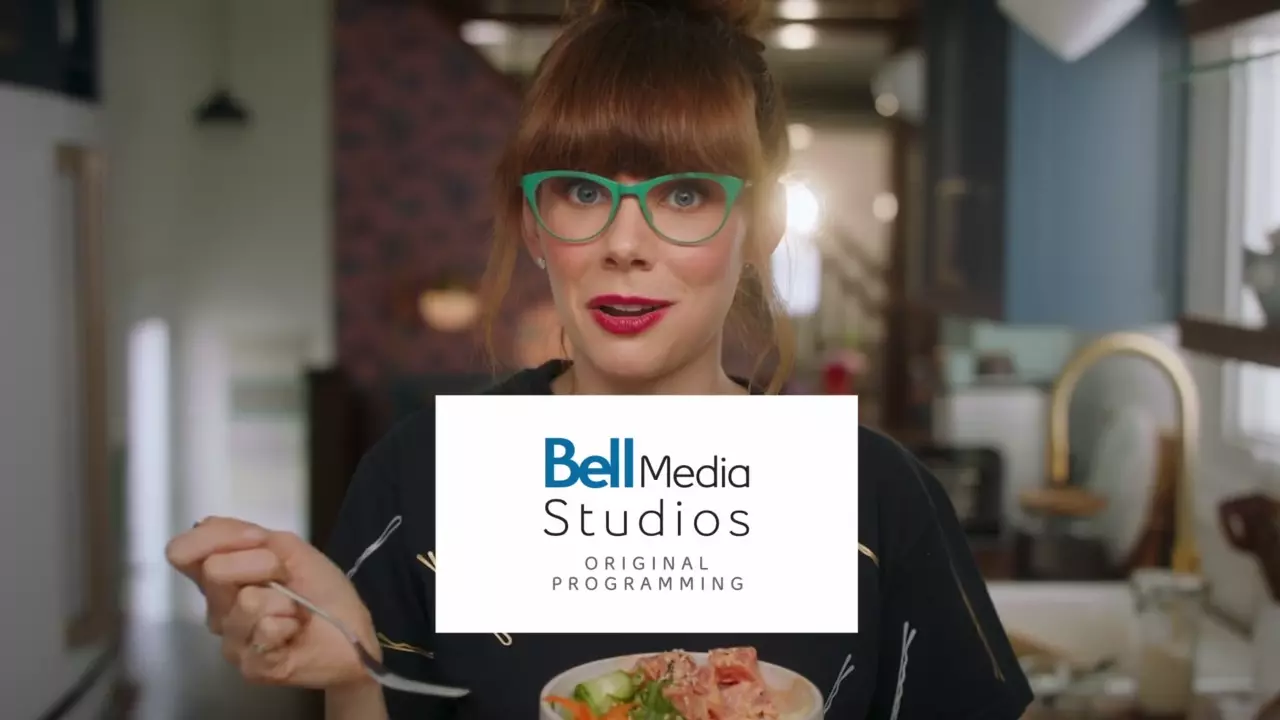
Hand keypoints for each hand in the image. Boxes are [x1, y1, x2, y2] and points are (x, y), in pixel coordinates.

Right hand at [166, 516, 377, 688]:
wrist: (354, 633)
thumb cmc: (321, 590)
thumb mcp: (289, 548)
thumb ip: (246, 534)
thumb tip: (205, 525)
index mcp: (222, 579)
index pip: (181, 553)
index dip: (213, 538)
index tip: (256, 539)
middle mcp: (218, 610)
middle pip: (214, 571)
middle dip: (264, 563)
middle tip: (288, 579)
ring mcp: (231, 641)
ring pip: (246, 602)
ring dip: (284, 600)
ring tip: (296, 612)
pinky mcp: (250, 666)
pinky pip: (266, 631)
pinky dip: (291, 624)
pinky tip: (295, 633)